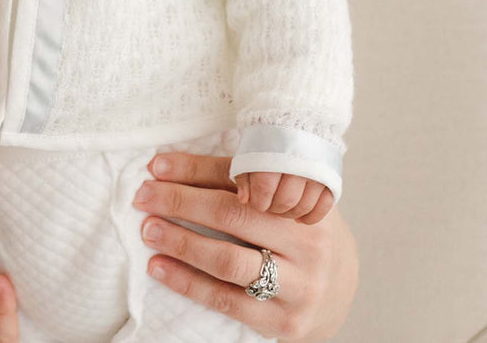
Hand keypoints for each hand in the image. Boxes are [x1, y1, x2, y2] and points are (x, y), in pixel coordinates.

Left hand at [133, 152, 357, 341]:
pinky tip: (161, 268)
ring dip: (181, 243)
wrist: (341, 289)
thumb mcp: (282, 199)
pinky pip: (227, 300)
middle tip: (145, 196)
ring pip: (228, 261)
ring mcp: (299, 285)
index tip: (156, 166)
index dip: (194, 169)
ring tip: (149, 231)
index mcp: (304, 200)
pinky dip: (188, 283)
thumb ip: (242, 180)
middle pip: (233, 215)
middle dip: (181, 203)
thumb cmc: (297, 231)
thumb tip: (169, 165)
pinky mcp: (284, 321)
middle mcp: (307, 241)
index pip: (242, 177)